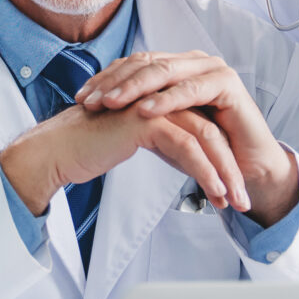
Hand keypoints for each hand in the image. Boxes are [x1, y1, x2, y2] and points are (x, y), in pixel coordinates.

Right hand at [0, 102, 249, 220]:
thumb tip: (188, 157)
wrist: (55, 151)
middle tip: (243, 200)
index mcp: (160, 97)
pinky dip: (206, 171)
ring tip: (235, 203)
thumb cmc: (86, 147)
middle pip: (212, 129)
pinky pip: (189, 146)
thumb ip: (163, 140)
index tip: (234, 187)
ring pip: (206, 137)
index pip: (204, 124)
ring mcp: (154, 105)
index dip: (222, 158)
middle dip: (232, 168)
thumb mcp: (136, 141)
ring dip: (225, 173)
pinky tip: (216, 193)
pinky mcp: (146, 120)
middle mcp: (161, 96)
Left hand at [70, 50, 298, 224]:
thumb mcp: (162, 128)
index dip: (105, 79)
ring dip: (134, 88)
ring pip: (164, 71)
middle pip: (144, 63)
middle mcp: (191, 61)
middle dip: (113, 83)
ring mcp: (211, 68)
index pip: (133, 64)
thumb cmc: (204, 148)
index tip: (79, 98)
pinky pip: (191, 88)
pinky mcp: (228, 84)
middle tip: (89, 101)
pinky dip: (166, 99)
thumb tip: (96, 110)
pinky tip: (145, 110)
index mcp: (175, 66)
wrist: (246, 167)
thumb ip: (136, 113)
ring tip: (110, 103)